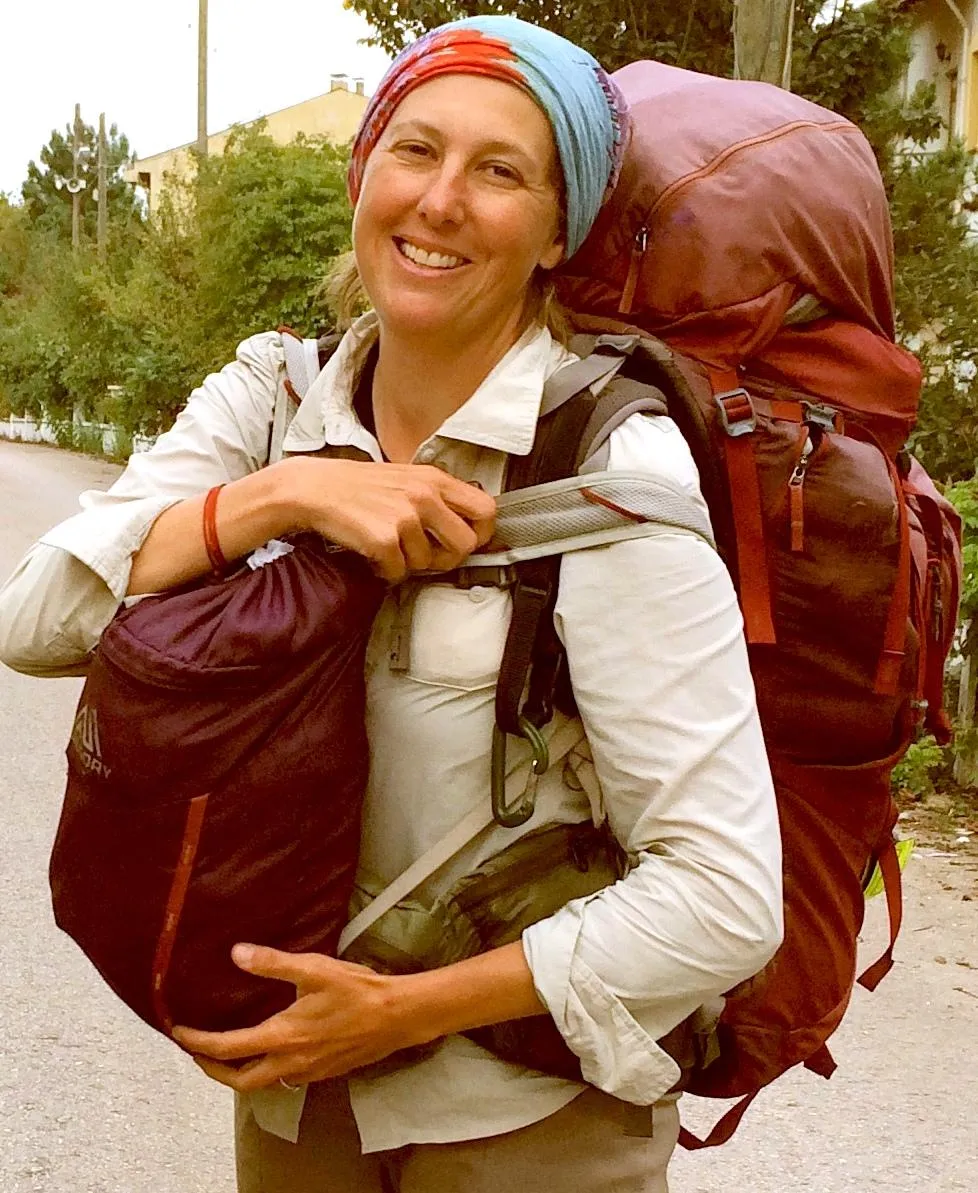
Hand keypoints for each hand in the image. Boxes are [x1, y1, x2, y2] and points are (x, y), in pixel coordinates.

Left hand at [172, 944, 418, 1092]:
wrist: (397, 1017)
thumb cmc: (357, 991)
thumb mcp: (314, 969)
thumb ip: (273, 963)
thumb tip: (236, 954)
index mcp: (282, 1037)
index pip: (227, 1049)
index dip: (197, 1042)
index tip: (178, 1031)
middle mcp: (290, 1064)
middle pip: (239, 1081)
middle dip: (212, 1069)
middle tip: (196, 1052)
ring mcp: (307, 1073)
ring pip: (262, 1084)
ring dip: (239, 1072)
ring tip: (228, 1052)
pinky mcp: (323, 1073)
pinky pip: (284, 1079)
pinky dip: (265, 1069)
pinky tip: (271, 1049)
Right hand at [280, 457, 496, 582]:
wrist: (313, 489)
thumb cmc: (356, 486)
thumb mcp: (405, 478)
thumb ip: (436, 497)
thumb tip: (464, 525)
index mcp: (433, 479)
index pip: (486, 509)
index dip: (482, 532)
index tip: (467, 541)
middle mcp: (424, 496)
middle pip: (467, 544)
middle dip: (449, 558)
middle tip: (428, 556)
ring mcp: (405, 518)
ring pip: (428, 563)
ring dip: (408, 563)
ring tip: (388, 548)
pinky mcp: (385, 539)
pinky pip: (398, 573)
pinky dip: (385, 571)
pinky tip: (373, 555)